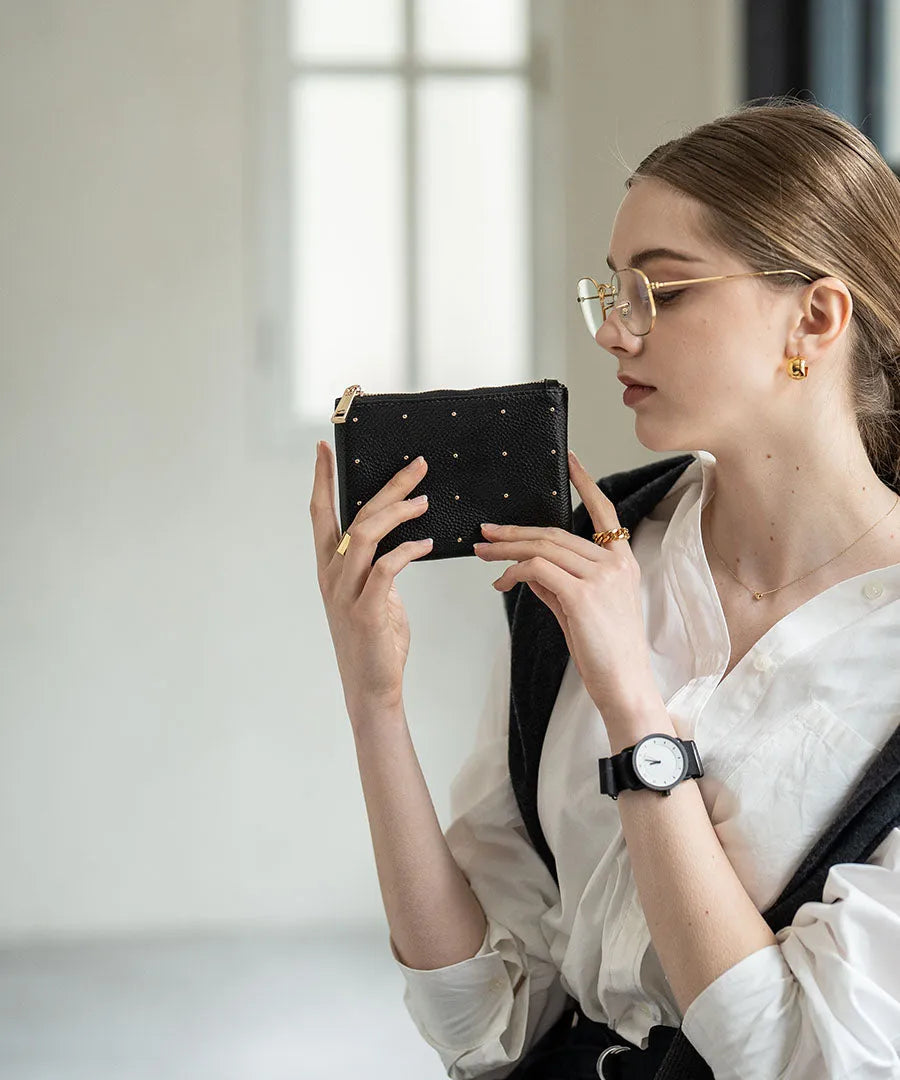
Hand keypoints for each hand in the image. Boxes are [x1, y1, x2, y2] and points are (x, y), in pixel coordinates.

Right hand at [310, 441, 432, 717]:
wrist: (372, 688)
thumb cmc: (376, 641)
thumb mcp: (374, 595)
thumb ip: (378, 568)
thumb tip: (398, 544)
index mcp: (330, 568)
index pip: (320, 514)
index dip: (322, 480)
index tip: (325, 448)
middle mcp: (332, 575)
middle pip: (356, 516)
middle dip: (387, 486)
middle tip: (417, 466)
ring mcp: (346, 593)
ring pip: (366, 535)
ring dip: (398, 512)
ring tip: (425, 500)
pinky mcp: (366, 611)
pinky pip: (385, 567)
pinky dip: (407, 550)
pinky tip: (426, 544)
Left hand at [473, 450, 658, 717]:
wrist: (624, 685)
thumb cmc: (605, 651)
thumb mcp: (582, 609)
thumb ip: (559, 582)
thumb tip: (526, 568)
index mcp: (622, 562)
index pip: (603, 511)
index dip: (585, 483)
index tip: (570, 460)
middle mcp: (615, 563)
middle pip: (555, 533)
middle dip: (515, 531)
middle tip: (485, 532)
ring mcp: (601, 576)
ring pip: (542, 547)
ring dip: (506, 549)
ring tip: (482, 553)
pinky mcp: (583, 594)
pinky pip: (537, 570)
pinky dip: (513, 572)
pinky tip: (501, 582)